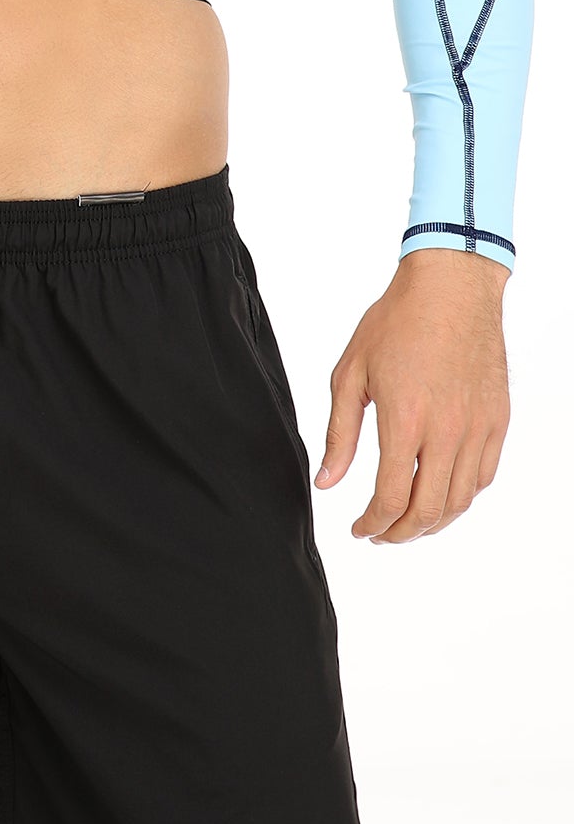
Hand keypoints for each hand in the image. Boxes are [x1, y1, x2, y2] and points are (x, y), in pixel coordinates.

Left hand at [314, 246, 510, 542]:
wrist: (450, 289)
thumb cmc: (396, 323)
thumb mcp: (351, 373)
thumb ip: (339, 434)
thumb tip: (327, 482)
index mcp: (405, 419)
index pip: (392, 498)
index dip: (372, 524)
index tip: (358, 529)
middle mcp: (447, 430)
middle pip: (428, 511)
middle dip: (400, 533)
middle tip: (380, 534)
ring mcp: (478, 427)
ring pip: (460, 500)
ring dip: (432, 522)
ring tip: (407, 522)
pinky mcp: (497, 420)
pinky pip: (483, 476)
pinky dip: (461, 497)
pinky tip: (440, 494)